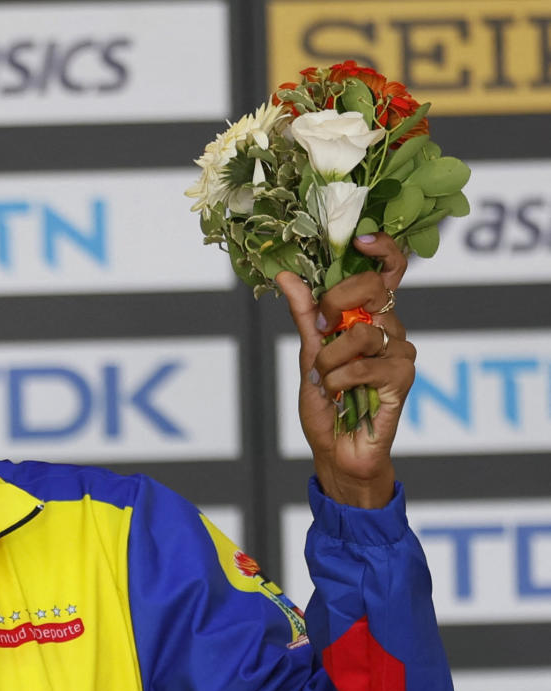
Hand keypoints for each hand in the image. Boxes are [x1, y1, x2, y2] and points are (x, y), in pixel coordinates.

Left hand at [276, 233, 416, 507]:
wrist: (336, 449)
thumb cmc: (326, 402)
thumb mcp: (307, 352)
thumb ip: (304, 314)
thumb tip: (287, 274)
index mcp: (368, 316)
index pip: (388, 270)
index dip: (382, 249)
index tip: (361, 240)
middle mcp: (389, 327)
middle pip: (374, 288)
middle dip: (335, 304)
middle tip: (320, 330)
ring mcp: (400, 351)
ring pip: (362, 332)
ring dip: (330, 358)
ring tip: (326, 380)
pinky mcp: (404, 377)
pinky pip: (367, 364)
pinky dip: (341, 379)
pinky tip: (338, 393)